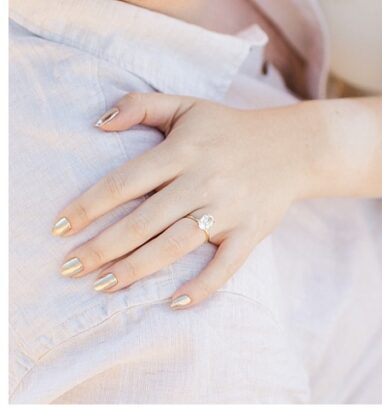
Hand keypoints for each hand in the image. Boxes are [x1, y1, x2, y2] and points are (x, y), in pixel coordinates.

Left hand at [53, 93, 311, 309]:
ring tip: (103, 285)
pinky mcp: (252, 231)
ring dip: (137, 268)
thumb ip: (142, 106)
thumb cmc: (230, 129)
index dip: (89, 206)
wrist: (295, 146)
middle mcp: (204, 180)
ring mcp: (229, 208)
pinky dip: (203, 286)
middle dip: (102, 247)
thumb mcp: (188, 106)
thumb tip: (98, 123)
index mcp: (185, 150)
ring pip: (176, 245)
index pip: (127, 181)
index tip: (59, 227)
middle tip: (70, 267)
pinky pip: (226, 265)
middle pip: (145, 220)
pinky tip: (174, 302)